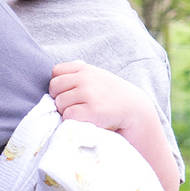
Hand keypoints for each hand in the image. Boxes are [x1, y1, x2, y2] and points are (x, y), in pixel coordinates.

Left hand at [49, 60, 180, 190]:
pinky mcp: (91, 111)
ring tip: (84, 112)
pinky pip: (67, 116)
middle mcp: (86, 78)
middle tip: (76, 105)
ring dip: (67, 111)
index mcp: (85, 69)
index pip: (56, 72)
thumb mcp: (97, 76)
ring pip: (60, 103)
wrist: (135, 111)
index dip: (59, 84)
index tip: (69, 92)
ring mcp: (88, 94)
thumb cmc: (112, 95)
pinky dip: (73, 121)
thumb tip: (54, 74)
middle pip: (54, 88)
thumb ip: (79, 72)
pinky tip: (86, 120)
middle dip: (61, 98)